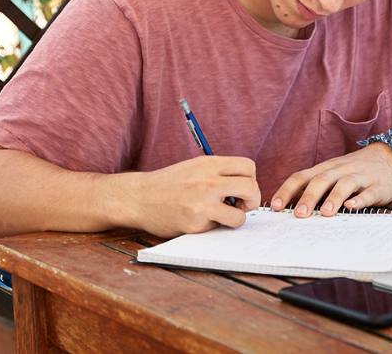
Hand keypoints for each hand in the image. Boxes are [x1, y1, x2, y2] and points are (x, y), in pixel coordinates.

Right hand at [126, 156, 260, 237]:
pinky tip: (200, 220)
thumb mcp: (194, 167)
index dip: (251, 179)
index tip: (242, 189)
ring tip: (222, 216)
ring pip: (240, 216)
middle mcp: (208, 181)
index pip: (248, 166)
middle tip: (242, 206)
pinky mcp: (196, 223)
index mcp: (208, 164)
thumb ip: (218, 173)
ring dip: (236, 219)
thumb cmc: (168, 184)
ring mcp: (202, 203)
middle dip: (252, 200)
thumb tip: (245, 186)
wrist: (139, 198)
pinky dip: (214, 226)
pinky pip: (219, 227)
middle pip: (251, 187)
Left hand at [270, 144, 391, 217]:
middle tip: (299, 214)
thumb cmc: (352, 171)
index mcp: (324, 169)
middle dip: (309, 197)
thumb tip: (286, 206)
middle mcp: (340, 170)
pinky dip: (360, 200)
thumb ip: (311, 187)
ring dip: (334, 198)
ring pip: (345, 184)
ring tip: (325, 213)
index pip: (301, 177)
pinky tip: (352, 207)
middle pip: (321, 180)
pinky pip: (368, 193)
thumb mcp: (330, 174)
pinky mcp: (377, 186)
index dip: (287, 191)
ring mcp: (359, 177)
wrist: (387, 158)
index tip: (276, 206)